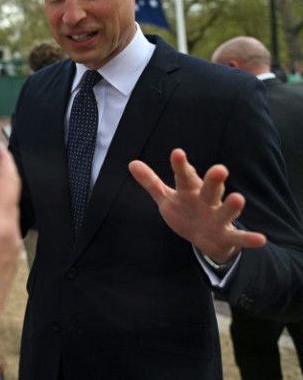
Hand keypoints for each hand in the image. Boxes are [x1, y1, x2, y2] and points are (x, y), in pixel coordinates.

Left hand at [129, 148, 266, 263]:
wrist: (206, 239)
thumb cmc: (186, 212)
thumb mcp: (166, 198)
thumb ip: (151, 182)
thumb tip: (131, 163)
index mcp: (190, 190)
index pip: (185, 176)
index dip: (181, 165)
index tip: (177, 152)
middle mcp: (207, 201)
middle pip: (211, 188)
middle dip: (214, 180)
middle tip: (219, 169)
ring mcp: (219, 217)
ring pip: (227, 210)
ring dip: (233, 206)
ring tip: (239, 198)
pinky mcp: (227, 235)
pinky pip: (239, 237)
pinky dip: (249, 238)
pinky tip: (261, 239)